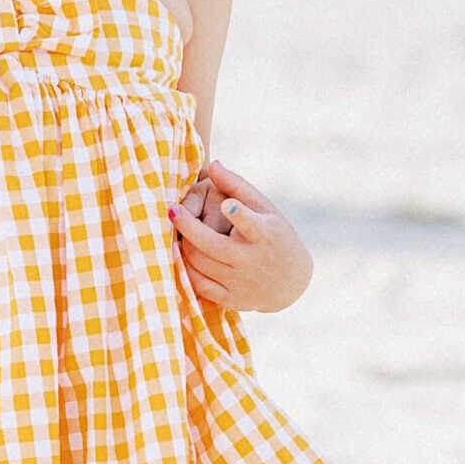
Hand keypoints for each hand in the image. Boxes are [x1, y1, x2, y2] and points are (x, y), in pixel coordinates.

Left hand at [172, 161, 312, 312]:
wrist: (292, 283)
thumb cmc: (275, 234)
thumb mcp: (265, 208)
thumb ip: (237, 185)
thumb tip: (211, 163)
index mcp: (264, 235)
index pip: (251, 224)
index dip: (240, 215)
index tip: (227, 205)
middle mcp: (252, 261)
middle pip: (210, 245)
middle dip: (187, 226)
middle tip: (172, 209)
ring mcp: (240, 283)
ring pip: (197, 264)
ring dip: (182, 246)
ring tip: (176, 231)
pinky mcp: (230, 300)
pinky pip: (197, 285)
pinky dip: (184, 268)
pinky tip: (180, 253)